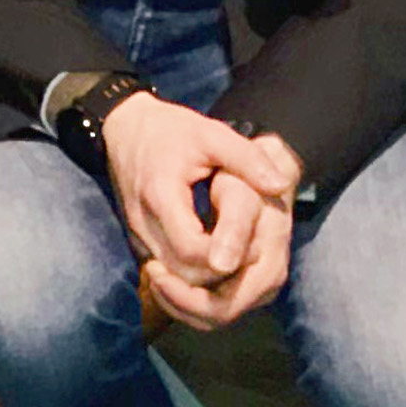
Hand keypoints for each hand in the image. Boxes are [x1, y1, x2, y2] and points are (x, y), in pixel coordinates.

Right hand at [101, 96, 298, 329]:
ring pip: (172, 277)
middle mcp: (144, 222)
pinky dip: (191, 271)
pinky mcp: (138, 239)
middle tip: (254, 255)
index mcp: (162, 195)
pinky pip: (166, 268)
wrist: (124, 129)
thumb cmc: (170, 130)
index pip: (191, 250)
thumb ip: (247, 159)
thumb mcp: (212, 134)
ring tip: (241, 258)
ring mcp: (137, 233)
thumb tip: (281, 185)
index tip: (256, 244)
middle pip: (182, 273)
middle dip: (220, 272)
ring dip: (206, 277)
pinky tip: (218, 256)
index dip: (226, 255)